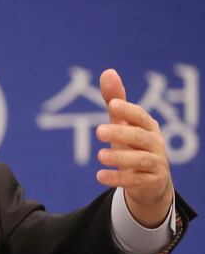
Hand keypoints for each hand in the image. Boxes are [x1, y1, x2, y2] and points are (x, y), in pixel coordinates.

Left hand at [95, 69, 173, 227]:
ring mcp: (156, 163)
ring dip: (120, 157)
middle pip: (139, 137)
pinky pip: (135, 180)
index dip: (128, 109)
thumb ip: (115, 100)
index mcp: (148, 126)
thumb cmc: (133, 146)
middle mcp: (155, 143)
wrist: (150, 182)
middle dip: (120, 133)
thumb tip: (108, 71)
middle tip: (98, 131)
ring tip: (100, 156)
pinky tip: (99, 176)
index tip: (112, 104)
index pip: (140, 116)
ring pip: (140, 160)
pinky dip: (118, 178)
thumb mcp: (123, 124)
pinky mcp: (151, 182)